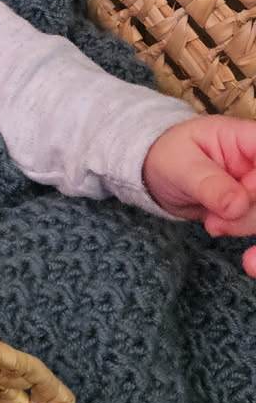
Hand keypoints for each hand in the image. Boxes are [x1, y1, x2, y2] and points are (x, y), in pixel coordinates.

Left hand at [142, 116, 255, 274]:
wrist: (156, 175)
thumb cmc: (168, 156)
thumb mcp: (181, 165)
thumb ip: (209, 183)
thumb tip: (239, 205)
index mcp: (250, 140)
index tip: (242, 199)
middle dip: (252, 215)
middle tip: (218, 222)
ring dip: (246, 229)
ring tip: (212, 225)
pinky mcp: (254, 214)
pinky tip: (248, 262)